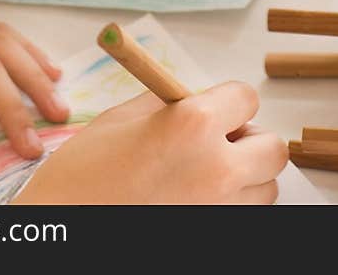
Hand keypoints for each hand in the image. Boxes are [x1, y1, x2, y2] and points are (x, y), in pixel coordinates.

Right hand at [12, 84, 287, 205]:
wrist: (63, 228)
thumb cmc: (83, 175)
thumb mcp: (124, 118)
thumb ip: (171, 106)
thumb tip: (196, 100)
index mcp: (193, 124)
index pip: (247, 98)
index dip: (230, 101)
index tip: (216, 108)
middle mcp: (217, 168)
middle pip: (274, 149)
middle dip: (251, 140)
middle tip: (220, 141)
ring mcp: (219, 212)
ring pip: (265, 189)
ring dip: (245, 177)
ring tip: (203, 176)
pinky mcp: (213, 240)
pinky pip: (242, 218)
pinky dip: (229, 207)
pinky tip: (193, 201)